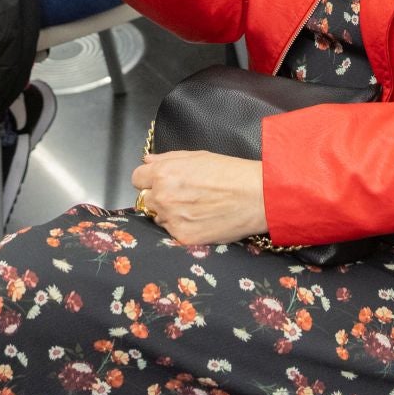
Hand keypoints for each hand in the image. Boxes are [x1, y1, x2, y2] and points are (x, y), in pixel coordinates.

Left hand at [130, 151, 266, 244]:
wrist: (256, 196)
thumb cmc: (231, 173)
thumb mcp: (198, 156)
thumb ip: (168, 158)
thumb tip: (148, 161)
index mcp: (164, 173)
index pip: (137, 179)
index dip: (149, 179)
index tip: (160, 181)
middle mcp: (163, 197)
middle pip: (147, 200)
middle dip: (160, 197)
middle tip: (184, 195)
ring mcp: (172, 220)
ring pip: (160, 217)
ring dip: (171, 214)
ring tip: (196, 208)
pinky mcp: (183, 237)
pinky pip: (173, 232)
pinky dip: (183, 227)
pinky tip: (201, 219)